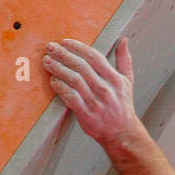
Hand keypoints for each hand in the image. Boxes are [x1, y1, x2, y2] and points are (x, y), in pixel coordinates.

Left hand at [42, 37, 140, 151]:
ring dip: (58, 69)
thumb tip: (123, 41)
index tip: (65, 42)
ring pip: (74, 80)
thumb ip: (124, 60)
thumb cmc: (122, 106)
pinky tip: (53, 81)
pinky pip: (70, 97)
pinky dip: (60, 88)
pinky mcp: (86, 115)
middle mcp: (105, 89)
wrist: (122, 134)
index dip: (78, 47)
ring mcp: (96, 102)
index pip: (94, 57)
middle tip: (50, 47)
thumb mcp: (127, 82)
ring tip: (47, 61)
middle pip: (81, 66)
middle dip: (63, 54)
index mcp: (115, 79)